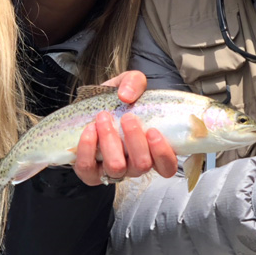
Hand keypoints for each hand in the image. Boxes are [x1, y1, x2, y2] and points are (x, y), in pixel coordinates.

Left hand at [73, 70, 177, 185]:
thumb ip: (134, 82)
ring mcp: (112, 171)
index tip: (153, 131)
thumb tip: (127, 96)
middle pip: (142, 165)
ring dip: (110, 140)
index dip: (163, 154)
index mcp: (152, 149)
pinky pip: (88, 167)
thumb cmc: (117, 100)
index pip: (167, 167)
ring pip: (116, 167)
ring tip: (103, 117)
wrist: (89, 107)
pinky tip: (90, 129)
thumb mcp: (129, 84)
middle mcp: (134, 165)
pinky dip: (88, 147)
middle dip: (135, 140)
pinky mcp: (90, 173)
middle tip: (127, 117)